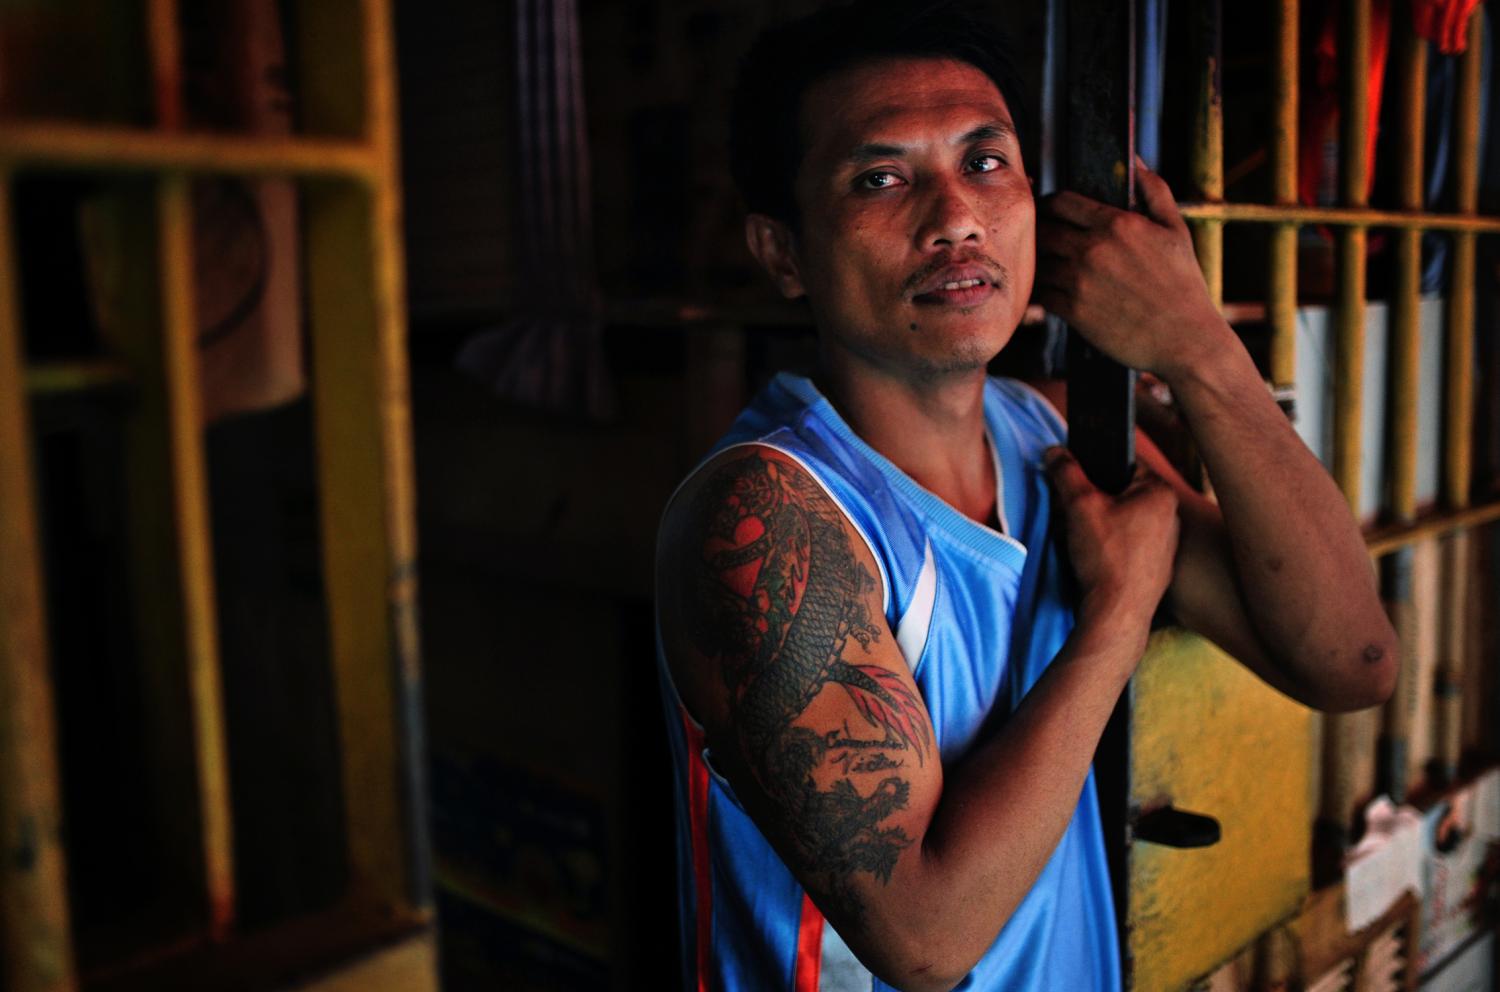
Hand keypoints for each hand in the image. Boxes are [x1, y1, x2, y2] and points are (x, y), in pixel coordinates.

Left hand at [1033, 159, 1232, 380]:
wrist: (1185, 339)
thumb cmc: (1184, 284)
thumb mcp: (1176, 229)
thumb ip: (1154, 190)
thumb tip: (1134, 161)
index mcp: (1117, 223)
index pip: (1062, 201)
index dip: (1051, 204)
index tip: (1052, 211)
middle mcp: (1093, 249)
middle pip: (1042, 228)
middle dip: (1040, 231)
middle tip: (1043, 239)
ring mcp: (1079, 280)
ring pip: (1038, 261)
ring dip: (1039, 262)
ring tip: (1046, 265)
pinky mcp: (1073, 310)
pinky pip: (1041, 293)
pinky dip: (1043, 291)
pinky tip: (1051, 292)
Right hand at [1044, 445, 1179, 646]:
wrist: (1117, 613)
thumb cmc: (1106, 557)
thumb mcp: (1079, 505)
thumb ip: (1066, 472)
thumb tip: (1054, 452)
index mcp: (1161, 493)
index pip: (1126, 462)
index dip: (1095, 469)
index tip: (1077, 481)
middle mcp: (1171, 516)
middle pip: (1123, 493)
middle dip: (1095, 500)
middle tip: (1075, 513)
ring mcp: (1167, 544)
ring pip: (1125, 520)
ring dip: (1102, 524)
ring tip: (1084, 539)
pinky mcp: (1158, 568)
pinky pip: (1130, 545)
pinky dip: (1111, 548)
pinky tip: (1096, 560)